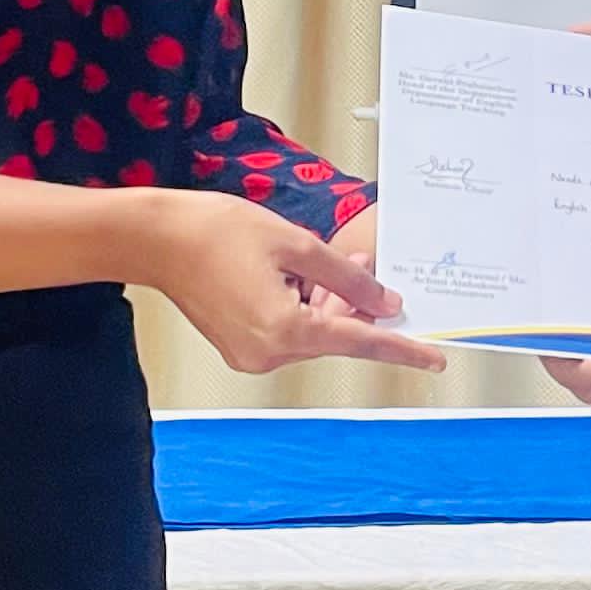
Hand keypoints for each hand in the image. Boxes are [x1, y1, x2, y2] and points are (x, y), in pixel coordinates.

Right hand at [142, 193, 445, 377]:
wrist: (157, 239)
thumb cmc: (217, 232)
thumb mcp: (296, 245)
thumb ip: (347, 279)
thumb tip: (383, 303)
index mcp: (285, 330)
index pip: (359, 342)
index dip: (401, 347)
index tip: (433, 357)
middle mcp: (268, 353)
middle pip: (333, 336)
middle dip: (355, 304)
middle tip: (367, 265)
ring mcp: (250, 354)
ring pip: (311, 333)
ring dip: (328, 303)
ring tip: (336, 262)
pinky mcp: (238, 346)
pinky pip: (287, 332)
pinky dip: (302, 308)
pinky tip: (302, 278)